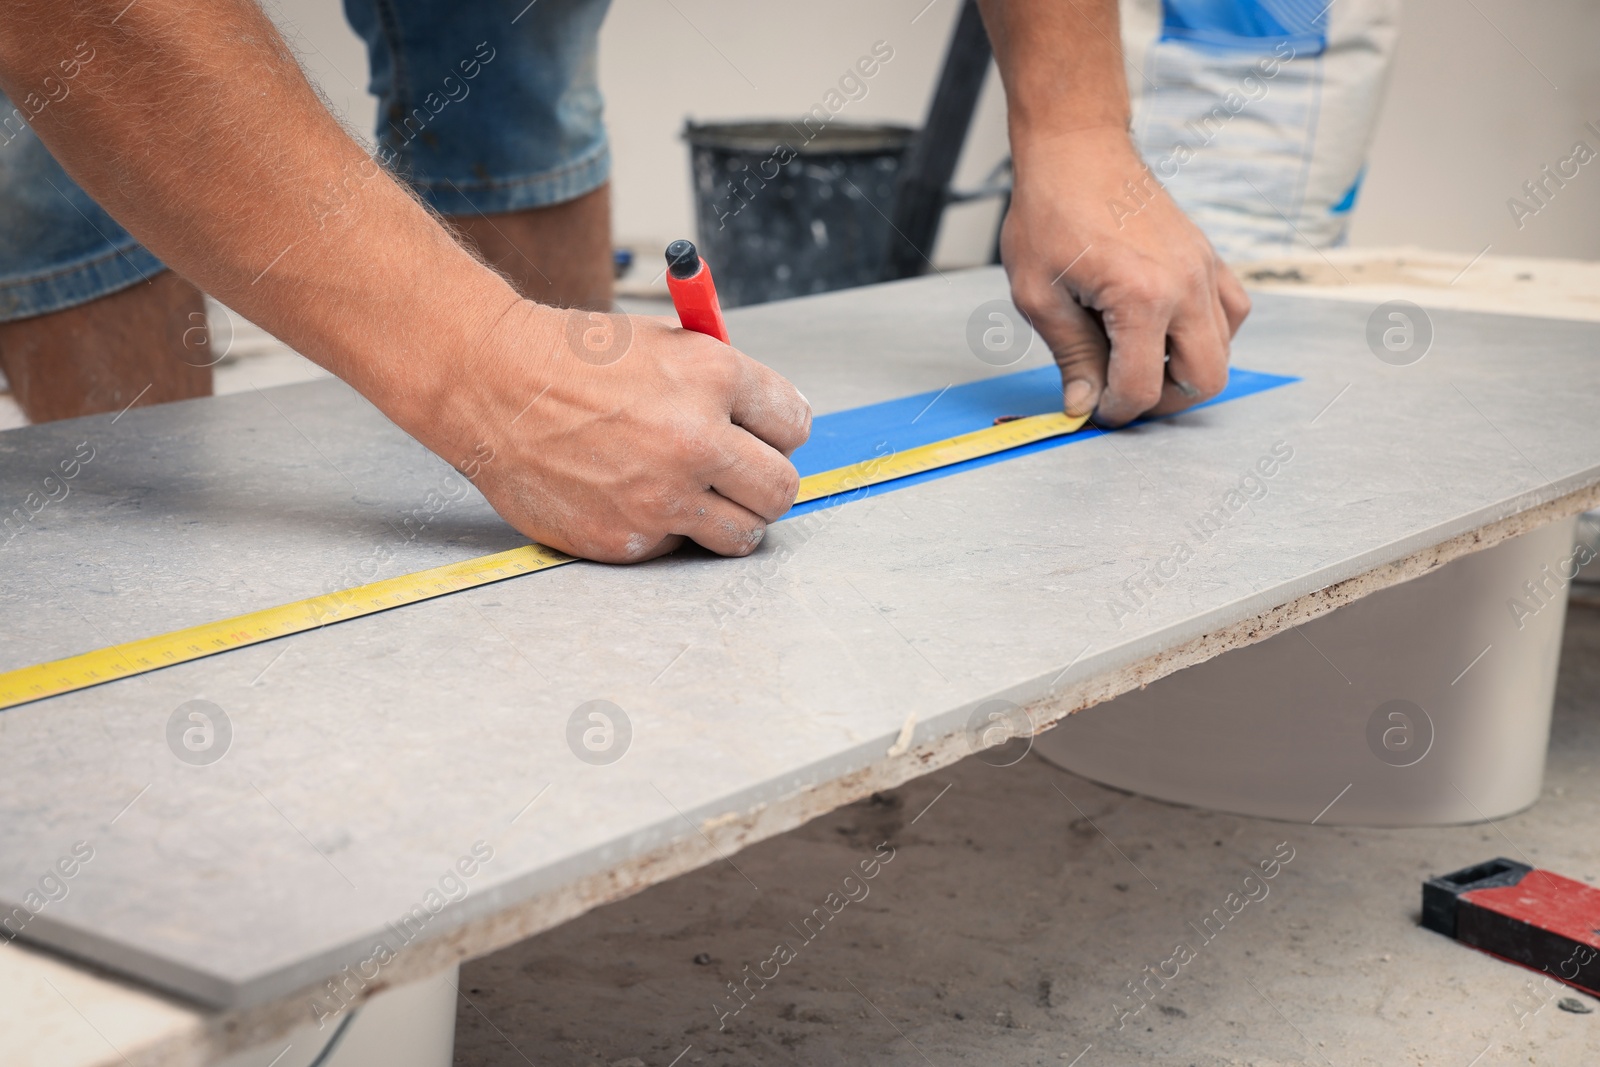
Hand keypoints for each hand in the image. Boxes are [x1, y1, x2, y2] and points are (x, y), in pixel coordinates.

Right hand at [417, 301, 811, 563]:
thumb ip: (722, 384)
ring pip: (744, 534)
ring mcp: (662, 496)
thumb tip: (767, 426)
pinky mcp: (628, 538)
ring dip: (730, 518)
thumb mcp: (664, 343)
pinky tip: (632, 497)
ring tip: (697, 495)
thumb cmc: (573, 358)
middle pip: (782, 488)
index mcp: (714, 377)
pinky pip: (677, 547)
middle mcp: (696, 439)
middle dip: (766, 482)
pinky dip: (663, 530)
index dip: (778, 430)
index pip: (795, 424)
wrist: (492, 384)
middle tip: (741, 476)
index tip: (763, 435)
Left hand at [1001, 126, 1250, 426]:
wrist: (1076, 149)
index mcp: (1142, 298)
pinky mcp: (1208, 256)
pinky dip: (1208, 334)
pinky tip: (1167, 331)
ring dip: (1186, 369)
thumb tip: (1084, 404)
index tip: (1094, 408)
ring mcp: (1204, 269)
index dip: (1116, 411)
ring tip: (1139, 362)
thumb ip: (1070, 355)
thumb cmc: (1050, 212)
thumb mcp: (1038, 295)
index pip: (1143, 387)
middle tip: (1123, 394)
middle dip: (1163, 402)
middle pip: (1205, 378)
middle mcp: (1186, 285)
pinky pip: (1232, 312)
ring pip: (1225, 348)